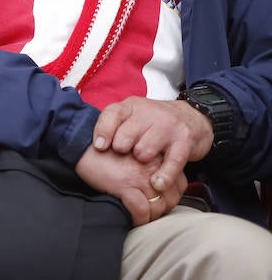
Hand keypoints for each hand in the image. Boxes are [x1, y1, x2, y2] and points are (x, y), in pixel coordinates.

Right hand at [75, 144, 185, 225]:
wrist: (82, 145)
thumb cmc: (106, 152)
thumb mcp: (134, 154)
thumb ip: (151, 167)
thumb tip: (159, 190)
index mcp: (157, 157)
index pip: (179, 185)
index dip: (170, 197)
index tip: (157, 200)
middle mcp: (153, 167)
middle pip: (171, 199)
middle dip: (160, 209)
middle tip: (147, 211)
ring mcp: (140, 177)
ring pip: (158, 208)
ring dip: (149, 217)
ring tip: (138, 216)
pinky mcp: (125, 185)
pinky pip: (141, 210)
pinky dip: (138, 219)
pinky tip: (132, 219)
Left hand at [92, 96, 213, 193]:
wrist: (193, 117)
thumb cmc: (155, 122)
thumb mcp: (134, 116)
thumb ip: (115, 125)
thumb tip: (95, 146)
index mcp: (132, 106)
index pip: (112, 114)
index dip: (103, 131)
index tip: (99, 147)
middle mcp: (150, 113)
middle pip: (126, 135)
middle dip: (122, 149)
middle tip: (125, 155)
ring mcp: (168, 126)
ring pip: (145, 150)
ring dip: (142, 160)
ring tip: (143, 162)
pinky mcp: (184, 141)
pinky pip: (171, 161)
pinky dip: (164, 175)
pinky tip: (157, 184)